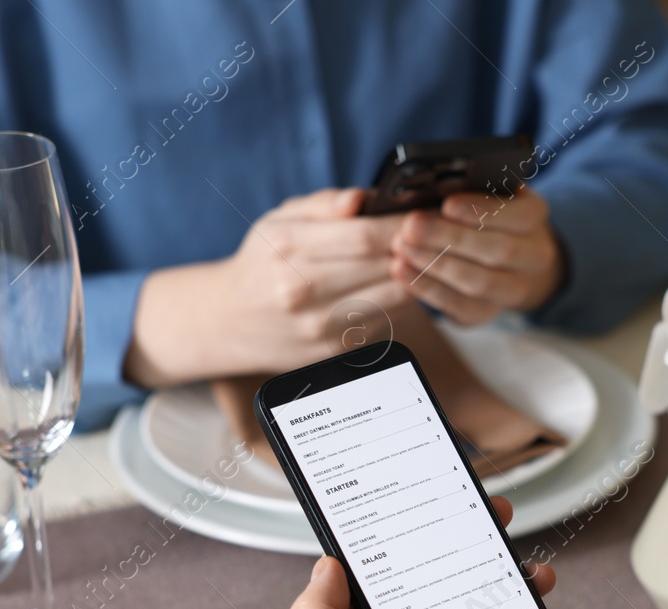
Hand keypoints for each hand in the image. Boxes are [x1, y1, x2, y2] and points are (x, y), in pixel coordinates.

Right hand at [125, 188, 409, 388]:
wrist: (229, 322)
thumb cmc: (261, 262)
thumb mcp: (278, 220)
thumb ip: (323, 204)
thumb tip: (364, 198)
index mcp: (288, 248)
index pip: (364, 236)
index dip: (403, 225)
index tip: (425, 214)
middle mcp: (301, 290)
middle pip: (382, 267)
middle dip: (417, 248)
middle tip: (438, 234)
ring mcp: (317, 326)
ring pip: (391, 298)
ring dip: (413, 276)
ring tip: (423, 257)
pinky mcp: (331, 351)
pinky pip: (382, 321)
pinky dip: (397, 301)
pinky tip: (397, 284)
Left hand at [389, 187, 565, 325]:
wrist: (502, 259)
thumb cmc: (481, 215)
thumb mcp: (482, 193)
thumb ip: (465, 188)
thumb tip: (430, 188)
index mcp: (534, 215)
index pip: (520, 215)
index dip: (483, 210)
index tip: (448, 204)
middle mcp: (534, 256)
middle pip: (499, 251)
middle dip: (451, 238)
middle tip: (412, 225)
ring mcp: (514, 289)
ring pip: (479, 282)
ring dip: (436, 265)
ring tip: (402, 247)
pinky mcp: (487, 312)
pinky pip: (459, 305)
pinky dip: (427, 288)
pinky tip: (401, 271)